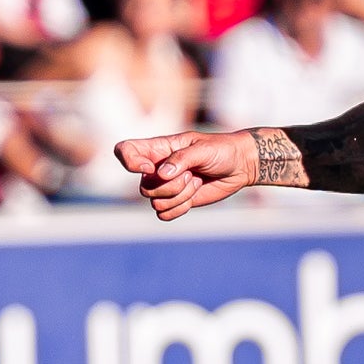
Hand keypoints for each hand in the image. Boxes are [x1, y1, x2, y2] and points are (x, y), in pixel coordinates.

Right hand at [119, 128, 266, 218]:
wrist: (239, 166)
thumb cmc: (221, 150)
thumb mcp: (203, 149)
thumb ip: (182, 159)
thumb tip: (162, 174)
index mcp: (158, 148)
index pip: (125, 151)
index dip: (130, 162)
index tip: (149, 167)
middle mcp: (156, 168)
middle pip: (144, 186)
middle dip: (170, 186)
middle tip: (190, 174)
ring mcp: (164, 186)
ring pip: (155, 202)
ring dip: (180, 196)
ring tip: (195, 182)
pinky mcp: (175, 201)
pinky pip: (163, 214)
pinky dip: (180, 209)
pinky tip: (193, 196)